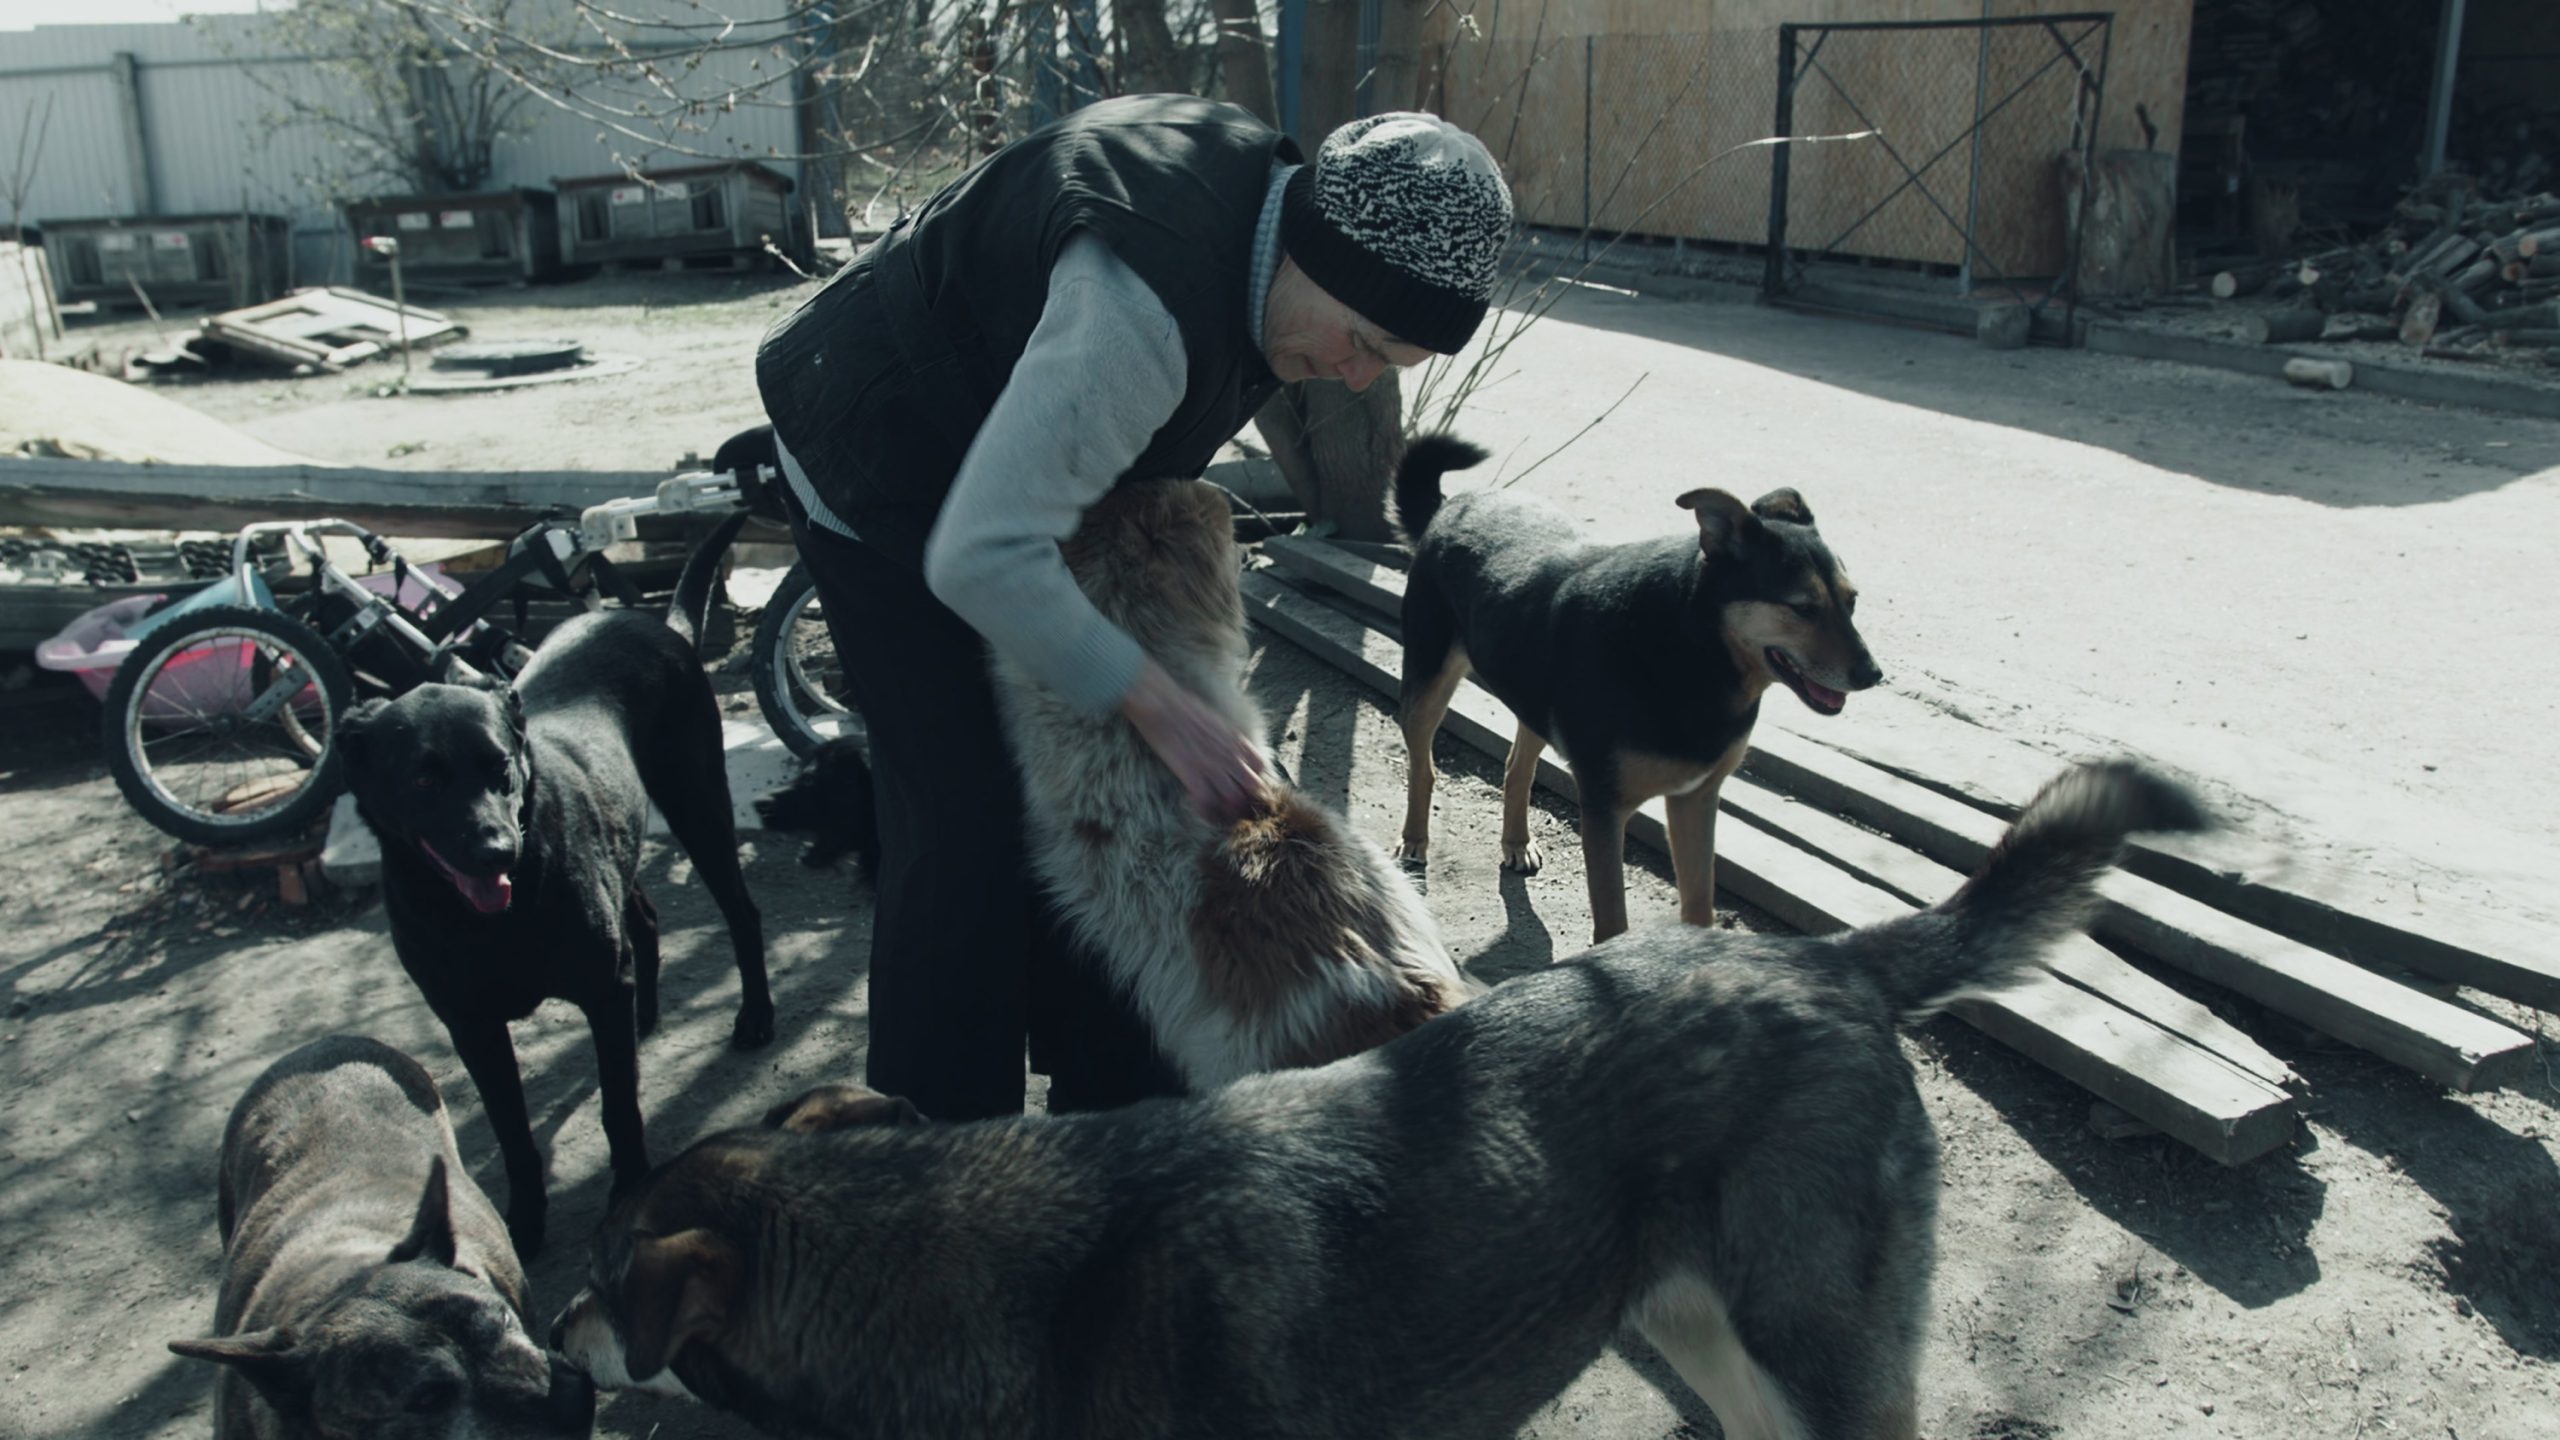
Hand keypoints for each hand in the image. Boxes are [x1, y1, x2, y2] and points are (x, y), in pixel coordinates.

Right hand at [1118, 659, 1267, 824]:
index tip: (1245, 785)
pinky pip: (1206, 803)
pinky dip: (1206, 812)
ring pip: (1233, 800)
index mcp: (1237, 741)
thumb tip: (1230, 748)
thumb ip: (1228, 738)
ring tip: (1220, 813)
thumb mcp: (1217, 721)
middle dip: (1248, 799)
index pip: (1261, 767)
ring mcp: (1212, 766)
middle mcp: (1230, 755)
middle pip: (1252, 788)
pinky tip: (1201, 811)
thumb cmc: (1185, 708)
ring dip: (1228, 810)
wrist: (1163, 704)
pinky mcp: (1191, 774)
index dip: (1255, 778)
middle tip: (1237, 806)